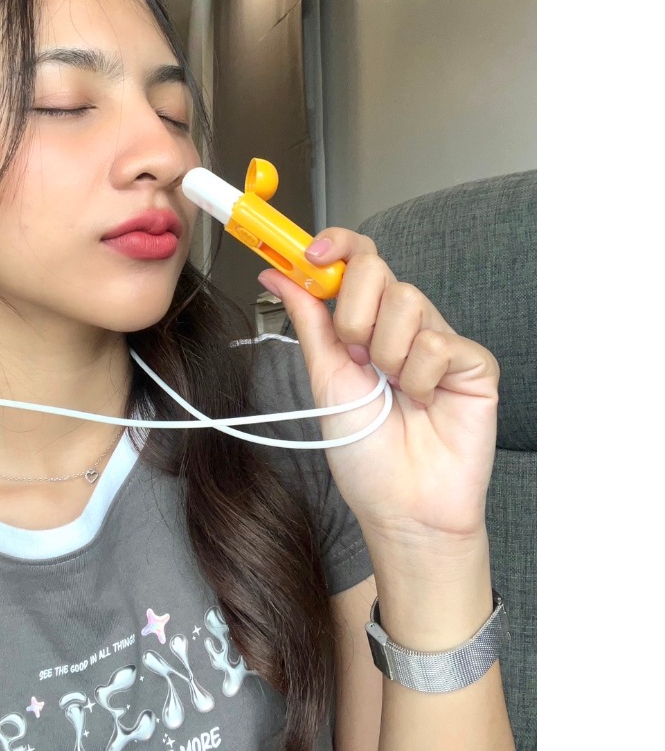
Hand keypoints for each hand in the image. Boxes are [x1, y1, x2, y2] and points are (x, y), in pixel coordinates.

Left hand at [258, 229, 499, 554]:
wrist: (400, 505)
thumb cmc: (364, 451)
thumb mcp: (325, 376)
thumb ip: (309, 320)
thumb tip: (277, 274)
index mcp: (366, 323)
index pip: (358, 259)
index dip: (337, 244)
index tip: (311, 253)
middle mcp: (403, 324)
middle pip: (378, 269)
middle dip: (354, 313)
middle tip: (357, 358)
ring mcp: (440, 340)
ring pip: (407, 302)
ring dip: (386, 354)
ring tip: (394, 392)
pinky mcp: (473, 363)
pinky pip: (440, 342)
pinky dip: (421, 377)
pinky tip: (425, 403)